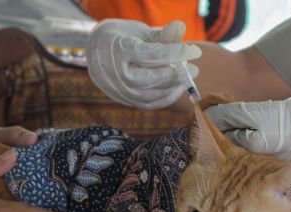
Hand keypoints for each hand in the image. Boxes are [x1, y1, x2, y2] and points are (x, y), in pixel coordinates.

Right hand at [87, 19, 201, 109]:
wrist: (96, 51)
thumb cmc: (121, 37)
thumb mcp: (138, 31)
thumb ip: (161, 34)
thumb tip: (181, 27)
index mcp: (119, 50)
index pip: (152, 55)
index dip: (176, 53)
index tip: (195, 51)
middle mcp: (116, 73)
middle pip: (150, 78)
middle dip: (176, 74)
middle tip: (194, 69)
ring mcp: (118, 89)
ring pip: (149, 95)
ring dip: (172, 88)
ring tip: (187, 78)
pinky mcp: (123, 100)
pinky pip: (147, 104)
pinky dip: (164, 99)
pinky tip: (176, 89)